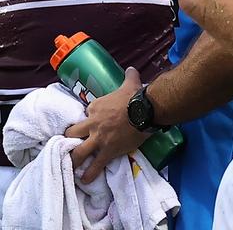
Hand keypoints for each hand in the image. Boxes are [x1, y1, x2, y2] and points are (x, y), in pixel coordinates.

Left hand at [65, 67, 147, 181]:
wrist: (146, 110)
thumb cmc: (137, 97)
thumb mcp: (130, 84)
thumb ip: (129, 76)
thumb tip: (132, 69)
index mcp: (96, 107)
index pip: (86, 114)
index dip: (89, 119)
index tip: (93, 122)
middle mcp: (92, 124)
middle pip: (73, 133)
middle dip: (70, 139)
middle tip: (69, 145)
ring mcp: (98, 139)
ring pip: (79, 152)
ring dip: (73, 160)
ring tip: (70, 167)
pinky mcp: (108, 150)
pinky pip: (96, 164)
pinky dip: (89, 173)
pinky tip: (84, 180)